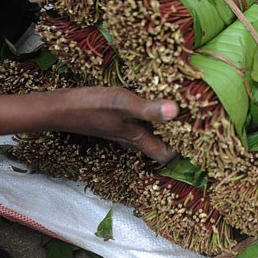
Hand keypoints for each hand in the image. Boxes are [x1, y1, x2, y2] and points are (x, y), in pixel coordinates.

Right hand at [0, 86, 178, 163]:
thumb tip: (177, 111)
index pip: (165, 154)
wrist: (57, 109)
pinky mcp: (111, 122)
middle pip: (157, 147)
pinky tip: (147, 104)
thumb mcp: (121, 103)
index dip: (182, 150)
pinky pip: (134, 125)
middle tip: (193, 124)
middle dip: (174, 139)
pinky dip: (145, 119)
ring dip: (160, 129)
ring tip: (177, 115)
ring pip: (146, 137)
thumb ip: (148, 108)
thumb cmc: (90, 106)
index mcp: (137, 137)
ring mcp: (120, 131)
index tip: (200, 137)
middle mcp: (131, 138)